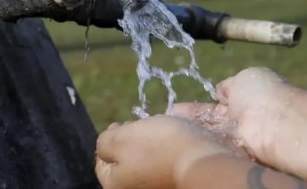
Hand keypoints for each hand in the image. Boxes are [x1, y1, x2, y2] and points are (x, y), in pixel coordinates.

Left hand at [95, 115, 241, 188]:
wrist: (204, 161)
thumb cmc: (159, 147)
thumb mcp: (120, 138)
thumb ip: (104, 141)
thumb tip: (107, 143)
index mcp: (116, 185)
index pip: (102, 161)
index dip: (111, 137)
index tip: (124, 124)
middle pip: (126, 160)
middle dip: (132, 140)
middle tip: (144, 127)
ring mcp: (157, 186)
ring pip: (147, 159)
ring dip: (152, 143)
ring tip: (163, 132)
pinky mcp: (176, 181)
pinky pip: (166, 163)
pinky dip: (168, 151)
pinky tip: (176, 141)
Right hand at [174, 67, 301, 165]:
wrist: (277, 124)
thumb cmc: (262, 95)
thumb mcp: (244, 78)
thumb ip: (229, 85)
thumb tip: (221, 90)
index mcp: (245, 99)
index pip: (216, 105)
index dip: (197, 108)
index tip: (177, 108)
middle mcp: (240, 121)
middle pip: (210, 122)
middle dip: (190, 121)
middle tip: (168, 120)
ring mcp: (237, 139)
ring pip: (209, 135)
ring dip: (191, 132)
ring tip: (168, 130)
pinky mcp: (235, 154)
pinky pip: (213, 148)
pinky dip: (198, 144)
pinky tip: (179, 141)